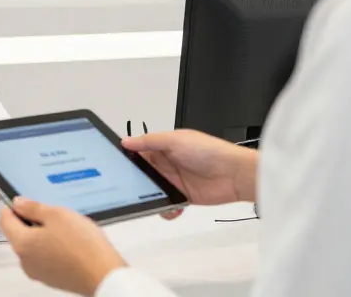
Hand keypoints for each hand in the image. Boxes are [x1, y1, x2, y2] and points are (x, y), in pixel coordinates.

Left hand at [0, 198, 124, 295]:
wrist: (104, 275)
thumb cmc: (81, 244)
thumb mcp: (56, 215)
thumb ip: (33, 208)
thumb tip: (17, 204)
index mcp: (22, 244)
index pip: (5, 220)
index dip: (14, 207)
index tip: (28, 202)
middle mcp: (25, 261)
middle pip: (19, 234)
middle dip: (32, 221)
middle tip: (54, 215)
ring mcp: (38, 273)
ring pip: (33, 246)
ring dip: (44, 235)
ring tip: (67, 230)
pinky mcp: (52, 279)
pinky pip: (45, 258)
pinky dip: (53, 248)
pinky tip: (71, 244)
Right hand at [122, 129, 258, 211]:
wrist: (234, 174)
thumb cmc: (208, 151)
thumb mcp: (175, 140)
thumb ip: (149, 141)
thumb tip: (126, 142)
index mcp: (164, 147)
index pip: (140, 152)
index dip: (128, 159)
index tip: (116, 167)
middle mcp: (167, 164)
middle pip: (144, 174)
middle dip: (136, 182)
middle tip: (130, 189)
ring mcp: (175, 182)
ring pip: (153, 192)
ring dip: (149, 198)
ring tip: (150, 201)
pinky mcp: (183, 198)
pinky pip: (168, 205)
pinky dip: (165, 210)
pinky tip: (171, 209)